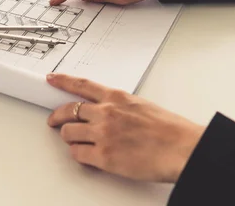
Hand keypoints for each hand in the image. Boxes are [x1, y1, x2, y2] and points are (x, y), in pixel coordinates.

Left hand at [46, 73, 204, 182]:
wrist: (182, 149)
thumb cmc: (170, 130)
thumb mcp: (142, 106)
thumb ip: (120, 107)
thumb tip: (108, 112)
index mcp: (116, 98)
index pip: (82, 85)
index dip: (63, 81)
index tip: (52, 79)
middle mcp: (105, 113)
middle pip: (68, 111)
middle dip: (57, 116)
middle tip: (53, 120)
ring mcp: (102, 134)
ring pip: (68, 133)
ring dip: (69, 138)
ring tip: (76, 142)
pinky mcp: (103, 156)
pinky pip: (77, 154)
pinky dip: (79, 155)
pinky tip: (87, 156)